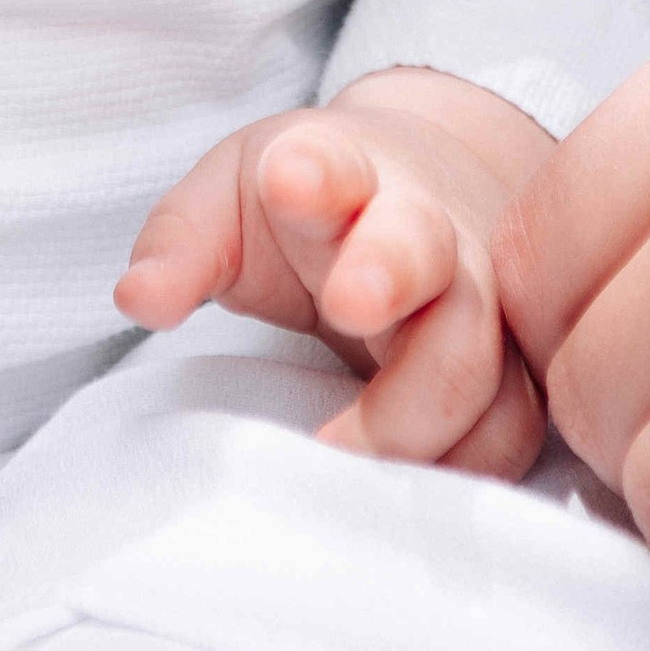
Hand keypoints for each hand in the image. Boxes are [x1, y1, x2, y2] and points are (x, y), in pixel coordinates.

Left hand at [117, 67, 552, 476]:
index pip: (333, 162)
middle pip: (426, 253)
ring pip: (479, 359)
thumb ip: (182, 243)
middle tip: (348, 304)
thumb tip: (137, 301)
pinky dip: (466, 466)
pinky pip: (511, 431)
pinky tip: (406, 488)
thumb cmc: (310, 203)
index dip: (317, 172)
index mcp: (343, 173)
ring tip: (342, 449)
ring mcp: (478, 301)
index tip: (291, 181)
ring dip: (419, 410)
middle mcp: (424, 230)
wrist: (427, 189)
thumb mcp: (231, 196)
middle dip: (391, 273)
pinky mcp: (512, 372)